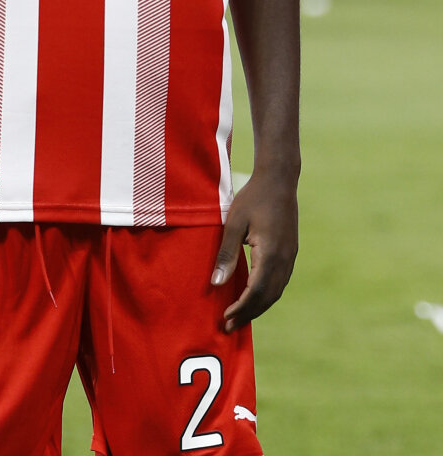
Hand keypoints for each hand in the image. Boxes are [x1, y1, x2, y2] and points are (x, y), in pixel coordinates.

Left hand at [210, 169, 297, 332]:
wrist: (279, 180)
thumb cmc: (252, 198)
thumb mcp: (233, 224)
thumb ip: (226, 254)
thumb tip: (216, 284)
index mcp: (270, 254)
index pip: (256, 292)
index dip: (241, 308)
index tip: (226, 319)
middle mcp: (284, 260)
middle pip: (267, 297)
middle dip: (248, 314)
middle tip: (229, 327)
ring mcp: (290, 257)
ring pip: (276, 292)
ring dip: (258, 307)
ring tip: (240, 317)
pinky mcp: (291, 252)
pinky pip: (280, 282)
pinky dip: (267, 295)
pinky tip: (254, 298)